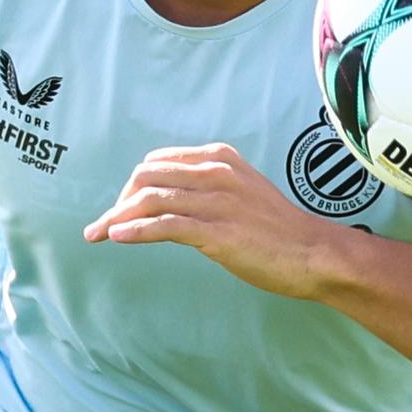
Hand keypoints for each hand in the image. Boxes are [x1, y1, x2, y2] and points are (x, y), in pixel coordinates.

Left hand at [83, 143, 336, 298]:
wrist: (314, 253)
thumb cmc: (278, 230)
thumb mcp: (242, 193)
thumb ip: (209, 188)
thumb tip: (169, 201)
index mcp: (221, 158)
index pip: (159, 161)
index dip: (133, 184)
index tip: (122, 208)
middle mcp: (216, 173)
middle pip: (146, 176)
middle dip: (119, 201)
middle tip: (107, 226)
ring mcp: (217, 201)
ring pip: (150, 199)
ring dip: (115, 217)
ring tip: (97, 234)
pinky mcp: (217, 232)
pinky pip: (164, 225)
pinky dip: (134, 231)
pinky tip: (116, 238)